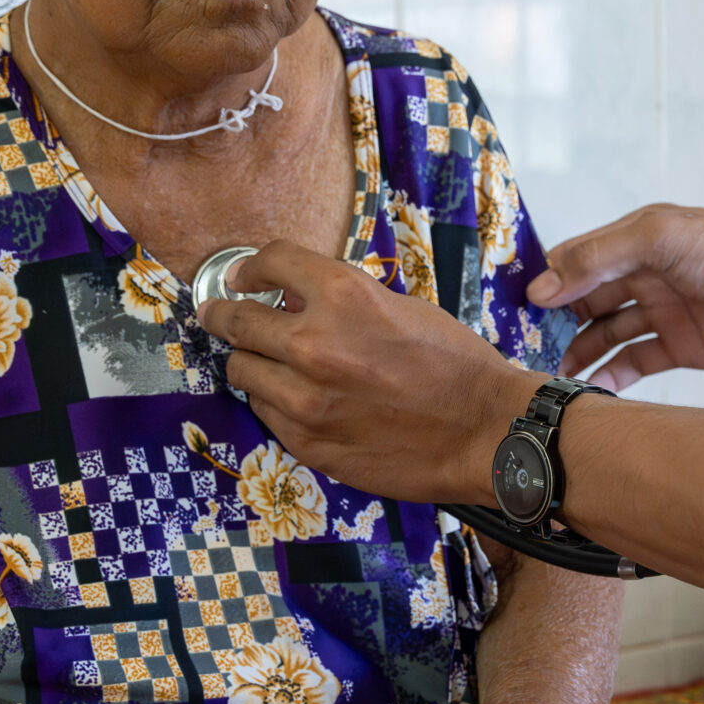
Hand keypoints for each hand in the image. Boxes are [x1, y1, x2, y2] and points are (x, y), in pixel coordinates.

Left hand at [199, 243, 536, 502]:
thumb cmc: (454, 364)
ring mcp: (305, 399)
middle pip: (237, 320)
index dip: (250, 267)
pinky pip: (266, 413)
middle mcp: (314, 344)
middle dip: (224, 313)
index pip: (271, 262)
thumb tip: (294, 301)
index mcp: (344, 295)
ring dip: (254, 362)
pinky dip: (275, 402)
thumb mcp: (400, 306)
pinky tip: (300, 400)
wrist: (485, 430)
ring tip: (271, 364)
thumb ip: (341, 301)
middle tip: (218, 314)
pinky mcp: (307, 442)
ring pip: (243, 370)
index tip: (243, 277)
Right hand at [528, 205, 703, 390]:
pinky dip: (609, 377)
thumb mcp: (661, 238)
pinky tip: (589, 391)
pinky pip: (633, 364)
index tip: (509, 311)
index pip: (573, 262)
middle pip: (582, 302)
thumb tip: (543, 287)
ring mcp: (660, 312)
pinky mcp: (680, 347)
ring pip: (603, 336)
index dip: (542, 284)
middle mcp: (642, 275)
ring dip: (576, 354)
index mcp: (632, 241)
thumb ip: (600, 259)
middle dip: (551, 325)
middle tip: (521, 352)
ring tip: (550, 377)